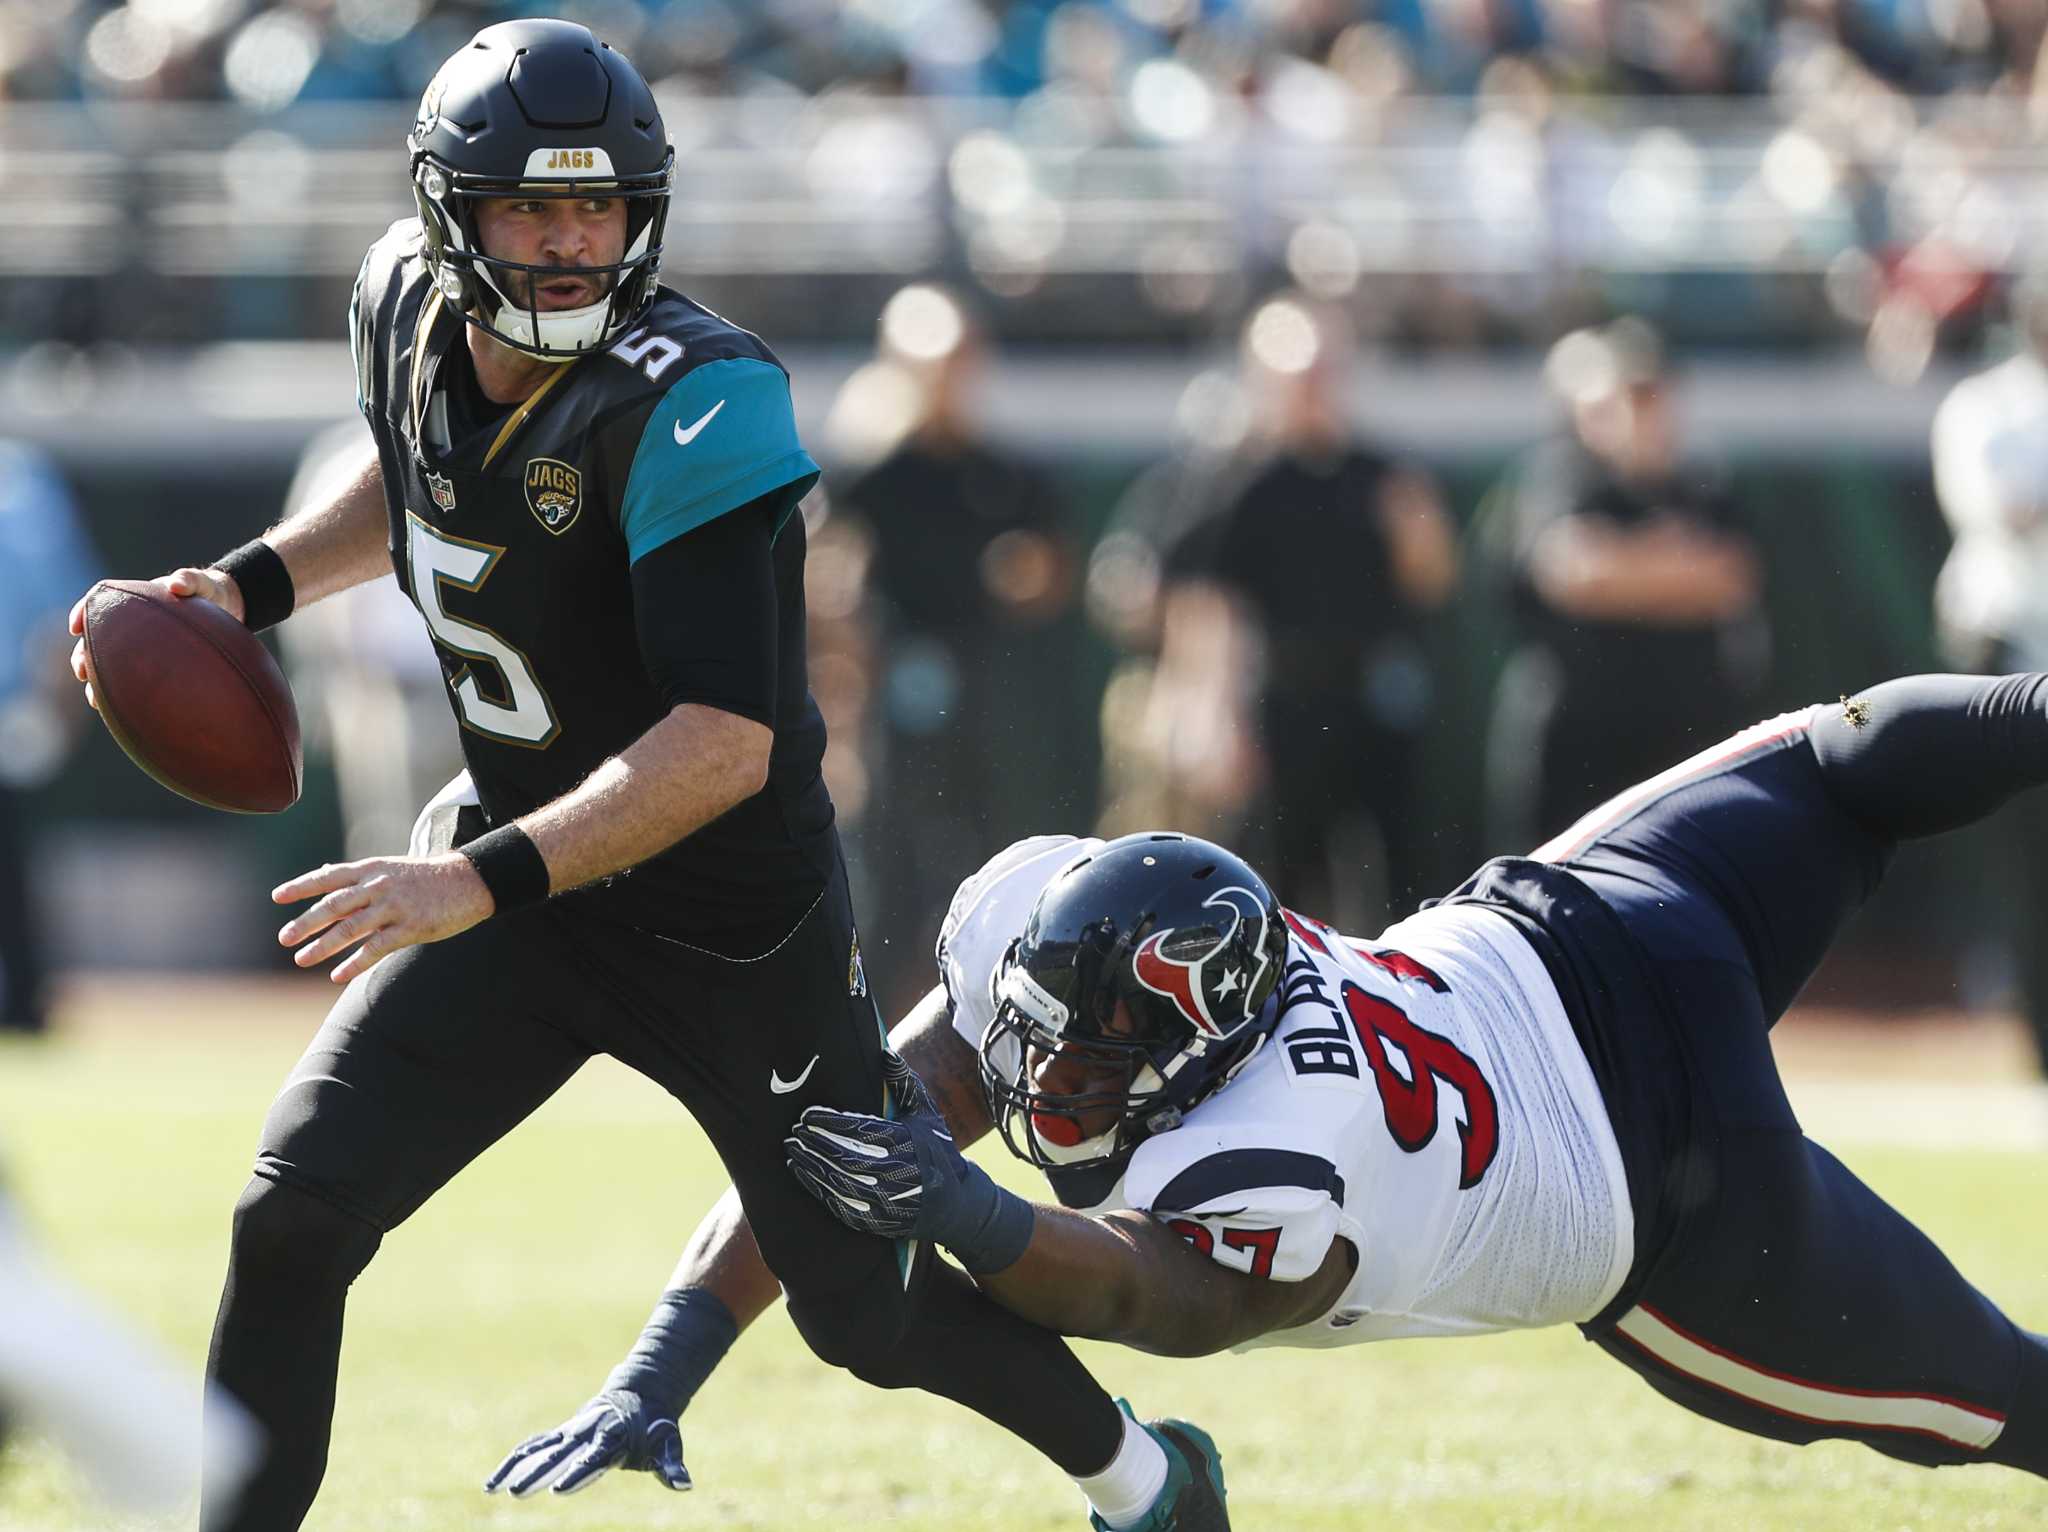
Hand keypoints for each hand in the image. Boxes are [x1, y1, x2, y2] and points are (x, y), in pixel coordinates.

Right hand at [68, 569, 243, 712]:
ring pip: (110, 663)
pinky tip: (121, 711)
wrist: (228, 607)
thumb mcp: (203, 583)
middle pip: (97, 639)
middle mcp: (133, 622)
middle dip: (84, 656)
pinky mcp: (156, 662)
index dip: (82, 613)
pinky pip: (134, 677)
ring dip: (98, 681)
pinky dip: (124, 692)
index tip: (75, 627)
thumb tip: (176, 586)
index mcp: (137, 598)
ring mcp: (142, 643)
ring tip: (94, 699)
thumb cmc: (210, 592)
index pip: (100, 602)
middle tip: (81, 672)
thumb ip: (189, 580)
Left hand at [274, 852, 493, 983]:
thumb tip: (327, 873)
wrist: (468, 881)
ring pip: (351, 928)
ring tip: (302, 959)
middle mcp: (379, 886)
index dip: (302, 886)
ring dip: (324, 946)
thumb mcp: (390, 868)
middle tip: (284, 938)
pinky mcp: (411, 927)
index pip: (329, 877)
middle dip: (306, 921)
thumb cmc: (426, 877)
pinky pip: (377, 948)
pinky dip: (355, 963)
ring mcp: (394, 907)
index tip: (277, 896)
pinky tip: (338, 975)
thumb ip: (358, 876)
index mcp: (371, 869)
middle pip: (334, 905)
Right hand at [483, 1391, 690, 1497]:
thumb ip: (672, 1466)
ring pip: (538, 1448)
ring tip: (492, 1489)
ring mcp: (571, 1431)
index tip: (558, 1490)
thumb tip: (686, 1486)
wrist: (640, 1392)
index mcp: (613, 1436)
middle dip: (537, 1474)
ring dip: (515, 1467)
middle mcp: (587, 1432)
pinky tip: (494, 1483)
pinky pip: (533, 1446)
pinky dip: (513, 1461)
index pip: (593, 1458)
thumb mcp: (668, 1443)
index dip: (577, 1473)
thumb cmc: (655, 1426)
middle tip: (516, 1493)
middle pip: (559, 1455)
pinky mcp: (561, 1434)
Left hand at [786, 1051, 1032, 1271]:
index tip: (809, 1114)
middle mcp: (900, 1175)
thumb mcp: (927, 1116)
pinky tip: (803, 1173)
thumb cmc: (937, 1151)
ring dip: (812, 1166)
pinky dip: (818, 1190)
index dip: (832, 1124)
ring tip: (791, 1149)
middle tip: (794, 1131)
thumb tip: (884, 1052)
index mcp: (910, 1145)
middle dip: (817, 1144)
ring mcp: (889, 1202)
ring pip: (841, 1184)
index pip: (862, 1132)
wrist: (957, 1206)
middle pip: (847, 1158)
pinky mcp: (879, 1222)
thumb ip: (905, 1084)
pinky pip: (842, 1206)